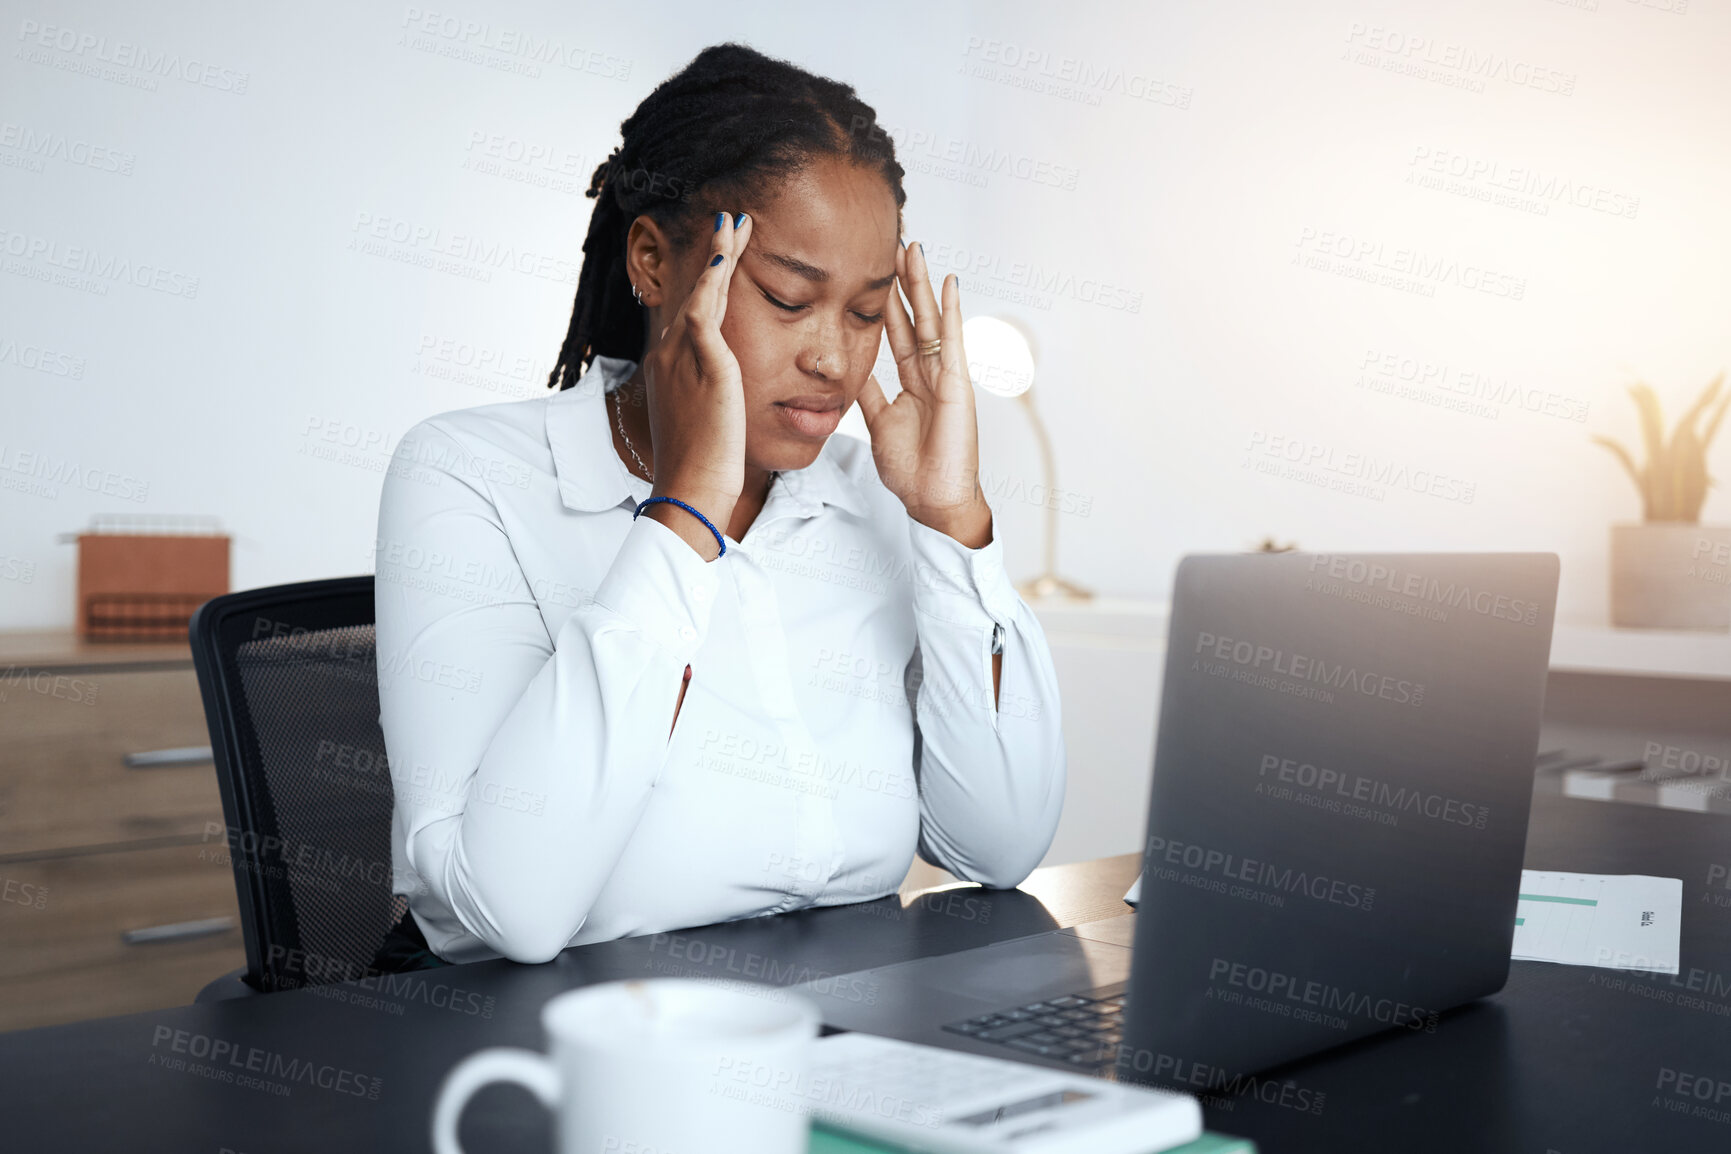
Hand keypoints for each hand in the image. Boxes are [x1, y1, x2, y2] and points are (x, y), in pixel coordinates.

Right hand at [640, 212, 753, 555]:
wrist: (690, 488)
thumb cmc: (700, 467)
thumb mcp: (702, 421)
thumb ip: (709, 396)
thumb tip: (723, 394)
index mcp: (668, 367)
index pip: (688, 311)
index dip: (706, 280)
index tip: (723, 257)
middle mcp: (668, 354)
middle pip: (693, 292)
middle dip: (713, 257)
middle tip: (731, 222)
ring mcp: (681, 356)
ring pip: (701, 292)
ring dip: (718, 255)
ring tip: (736, 224)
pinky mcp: (703, 363)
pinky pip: (706, 310)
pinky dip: (716, 280)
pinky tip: (728, 256)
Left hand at [857, 241, 992, 548]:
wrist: (931, 499)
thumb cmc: (911, 469)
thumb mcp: (877, 422)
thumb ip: (868, 392)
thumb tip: (849, 367)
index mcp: (911, 383)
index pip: (896, 332)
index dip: (886, 302)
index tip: (873, 272)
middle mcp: (930, 373)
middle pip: (914, 317)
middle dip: (903, 281)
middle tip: (895, 244)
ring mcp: (946, 376)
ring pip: (931, 320)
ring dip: (923, 284)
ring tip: (914, 249)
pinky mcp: (957, 385)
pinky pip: (953, 341)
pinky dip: (951, 311)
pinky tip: (949, 283)